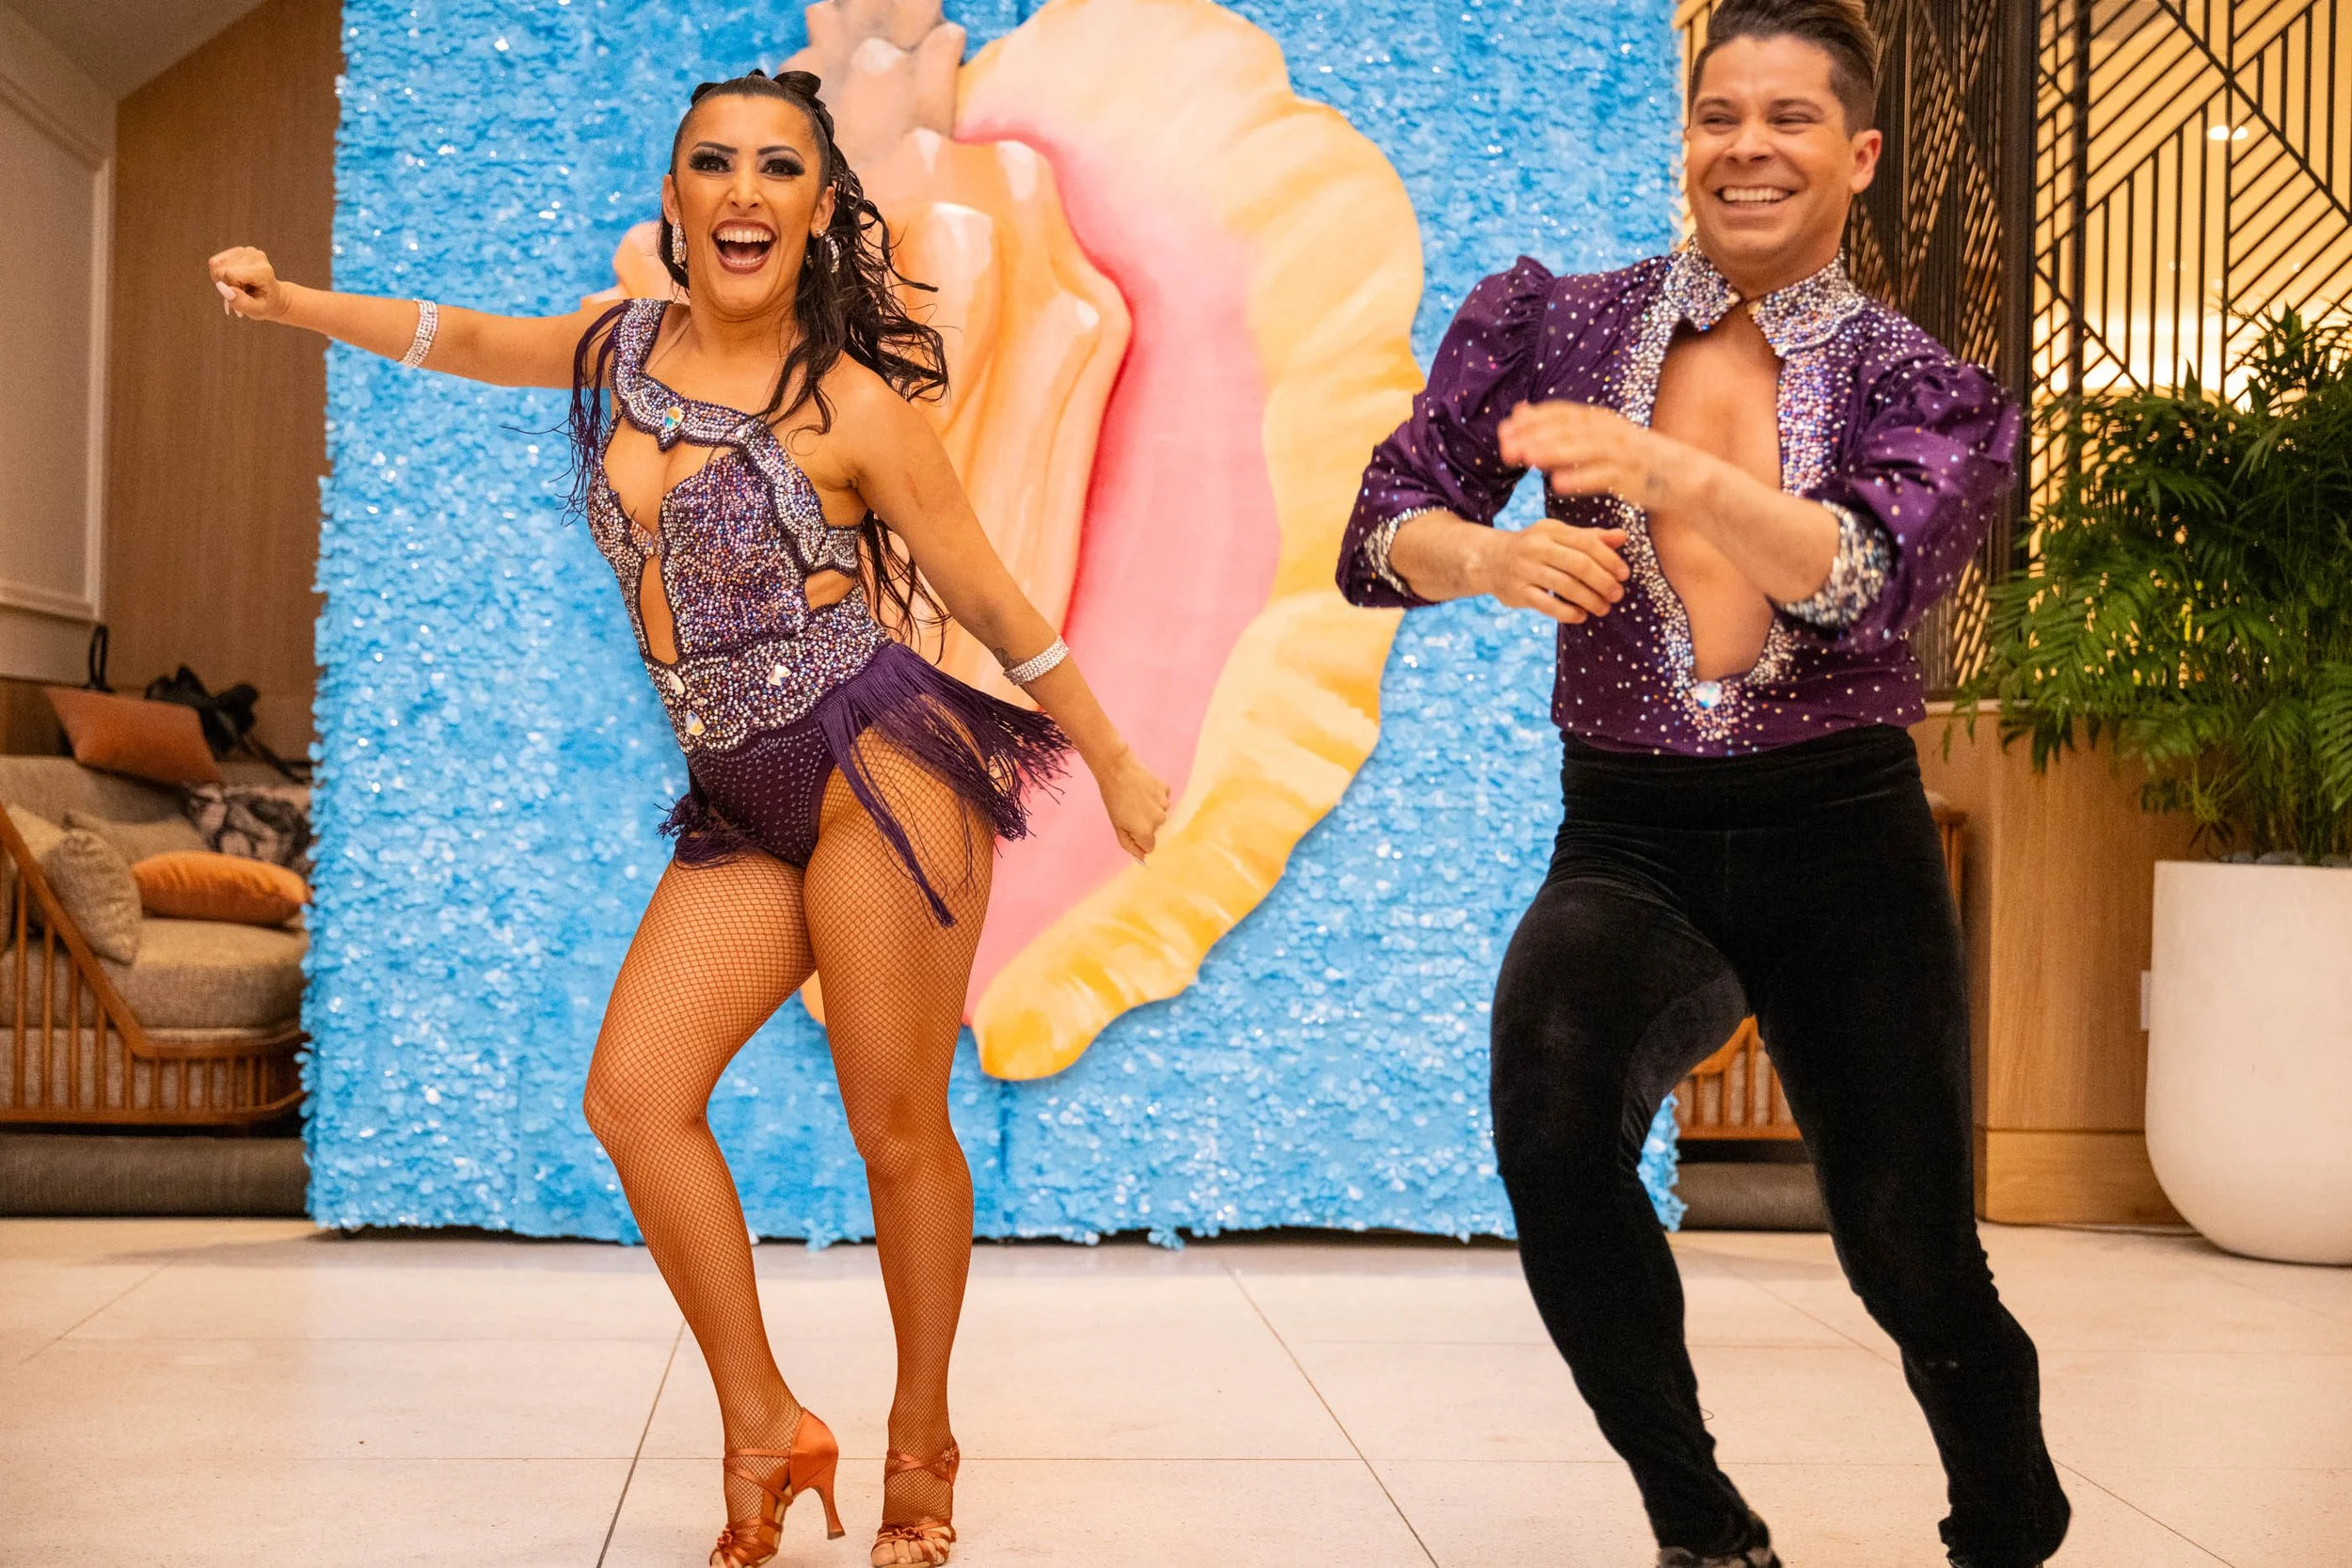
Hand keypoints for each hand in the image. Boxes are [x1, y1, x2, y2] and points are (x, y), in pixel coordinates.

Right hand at [208, 246, 291, 320]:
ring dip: (224, 278)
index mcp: (263, 271)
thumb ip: (241, 302)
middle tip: (241, 291)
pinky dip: (222, 272)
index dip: (228, 287)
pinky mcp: (239, 250)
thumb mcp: (256, 311)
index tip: (241, 294)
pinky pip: (217, 261)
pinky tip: (235, 278)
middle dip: (226, 283)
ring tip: (239, 285)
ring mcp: (247, 251)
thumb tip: (225, 289)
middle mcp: (256, 256)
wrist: (274, 296)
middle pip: (221, 268)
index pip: (229, 274)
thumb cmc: (265, 305)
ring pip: (216, 263)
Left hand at [1095, 746, 1170, 861]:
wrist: (1116, 768)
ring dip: (1149, 809)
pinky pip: (1162, 799)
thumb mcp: (1117, 826)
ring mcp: (1165, 803)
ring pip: (1159, 813)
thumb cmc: (1113, 798)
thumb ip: (1130, 845)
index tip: (1130, 827)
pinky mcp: (1166, 789)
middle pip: (1155, 829)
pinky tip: (1142, 788)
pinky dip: (1154, 796)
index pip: (1149, 847)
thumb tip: (1142, 857)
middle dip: (1145, 823)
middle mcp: (1159, 820)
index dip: (1138, 839)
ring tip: (1135, 797)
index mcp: (1146, 831)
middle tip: (1129, 809)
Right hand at [1467, 518, 1629, 623]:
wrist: (1490, 560)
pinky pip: (1547, 605)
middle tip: (1617, 594)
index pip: (1587, 543)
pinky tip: (1581, 616)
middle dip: (1603, 582)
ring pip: (1565, 586)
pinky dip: (1568, 612)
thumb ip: (1589, 537)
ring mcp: (1525, 570)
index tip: (1624, 575)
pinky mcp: (1517, 592)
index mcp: (1551, 530)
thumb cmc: (1534, 547)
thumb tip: (1622, 537)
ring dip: (1590, 600)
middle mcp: (1536, 547)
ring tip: (1604, 608)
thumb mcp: (1558, 535)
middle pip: (1578, 565)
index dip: (1609, 559)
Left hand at [1498, 399, 1684, 511]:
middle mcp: (1610, 431)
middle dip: (1535, 436)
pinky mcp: (1633, 477)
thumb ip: (1561, 428)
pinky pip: (1604, 477)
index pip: (1561, 414)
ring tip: (1528, 458)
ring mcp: (1623, 453)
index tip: (1505, 429)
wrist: (1685, 476)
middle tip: (1506, 447)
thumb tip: (1521, 411)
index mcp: (1600, 420)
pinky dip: (1582, 479)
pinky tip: (1559, 485)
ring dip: (1554, 452)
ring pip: (1583, 449)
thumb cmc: (1636, 460)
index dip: (1532, 420)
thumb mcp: (1600, 437)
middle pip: (1568, 430)